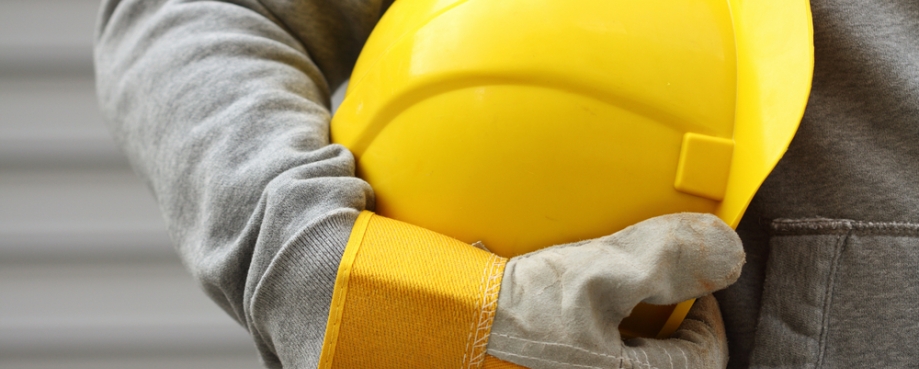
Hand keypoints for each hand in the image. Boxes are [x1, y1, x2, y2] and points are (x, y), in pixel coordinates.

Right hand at [486, 213, 743, 368]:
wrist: (469, 312)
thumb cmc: (528, 305)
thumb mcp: (600, 273)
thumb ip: (666, 261)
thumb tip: (727, 251)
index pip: (707, 356)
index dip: (711, 313)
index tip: (696, 283)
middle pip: (678, 358)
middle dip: (681, 318)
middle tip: (668, 285)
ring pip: (648, 355)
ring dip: (653, 323)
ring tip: (635, 291)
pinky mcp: (580, 364)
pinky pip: (620, 352)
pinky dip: (625, 328)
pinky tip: (604, 304)